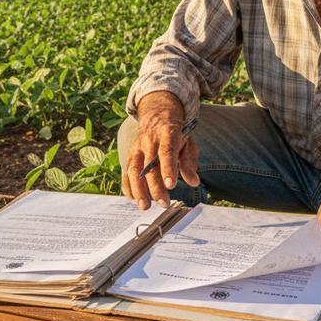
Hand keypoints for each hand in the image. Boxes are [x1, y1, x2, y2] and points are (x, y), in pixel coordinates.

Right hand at [122, 92, 200, 209]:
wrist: (157, 114)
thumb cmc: (176, 133)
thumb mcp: (188, 143)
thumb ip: (189, 163)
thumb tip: (193, 182)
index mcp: (167, 133)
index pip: (166, 151)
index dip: (168, 169)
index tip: (171, 185)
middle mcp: (149, 140)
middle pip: (150, 166)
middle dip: (155, 187)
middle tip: (164, 203)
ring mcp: (137, 147)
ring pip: (134, 170)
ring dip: (139, 190)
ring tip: (145, 206)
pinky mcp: (130, 154)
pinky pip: (126, 171)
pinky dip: (128, 186)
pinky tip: (134, 199)